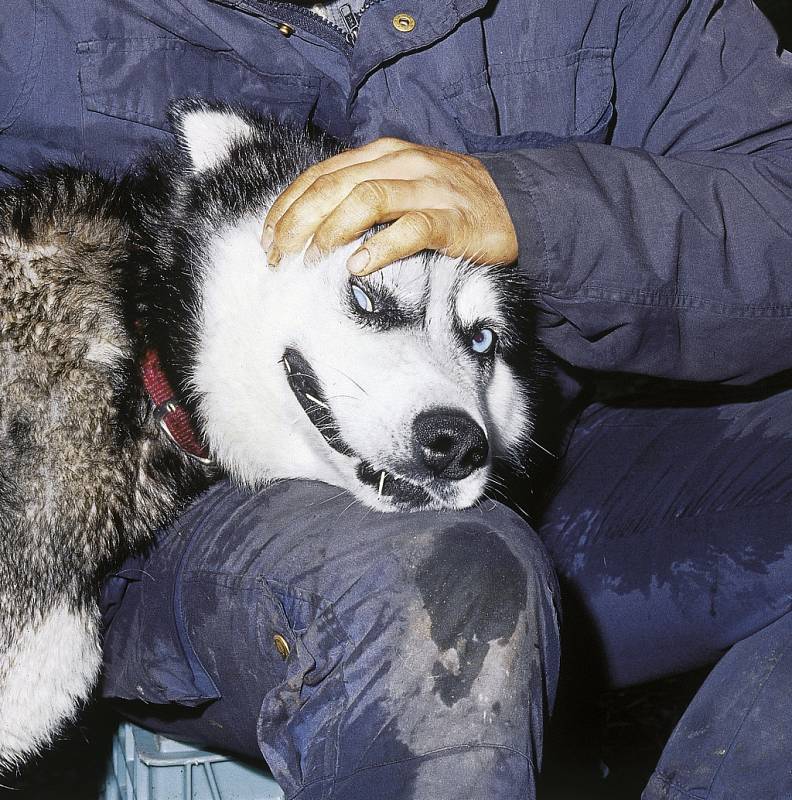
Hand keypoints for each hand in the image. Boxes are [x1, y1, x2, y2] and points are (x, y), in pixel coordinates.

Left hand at [261, 137, 517, 275]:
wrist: (516, 204)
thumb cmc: (452, 201)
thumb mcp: (403, 183)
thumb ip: (364, 192)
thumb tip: (315, 222)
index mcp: (384, 154)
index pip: (321, 173)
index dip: (288, 204)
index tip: (268, 237)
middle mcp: (402, 164)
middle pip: (335, 184)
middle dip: (298, 220)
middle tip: (278, 255)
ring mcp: (429, 189)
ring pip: (366, 199)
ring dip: (330, 231)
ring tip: (309, 259)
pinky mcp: (452, 219)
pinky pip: (411, 229)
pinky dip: (380, 247)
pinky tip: (357, 267)